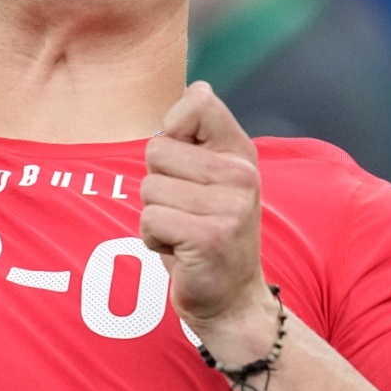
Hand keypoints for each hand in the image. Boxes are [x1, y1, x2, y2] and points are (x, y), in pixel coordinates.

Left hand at [139, 82, 277, 358]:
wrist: (232, 299)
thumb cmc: (209, 232)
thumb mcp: (212, 178)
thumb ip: (198, 137)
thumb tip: (193, 90)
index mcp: (241, 152)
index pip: (198, 101)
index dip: (174, 129)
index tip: (186, 163)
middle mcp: (242, 174)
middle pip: (156, 150)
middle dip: (158, 184)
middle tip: (186, 213)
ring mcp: (229, 206)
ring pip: (149, 188)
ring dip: (155, 215)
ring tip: (183, 233)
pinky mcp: (209, 237)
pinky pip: (150, 220)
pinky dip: (153, 239)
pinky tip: (180, 252)